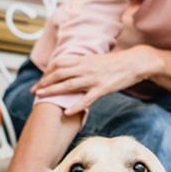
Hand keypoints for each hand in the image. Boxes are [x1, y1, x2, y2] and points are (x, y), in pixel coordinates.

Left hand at [32, 46, 161, 115]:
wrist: (135, 62)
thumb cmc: (116, 63)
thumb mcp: (96, 60)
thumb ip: (83, 65)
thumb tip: (72, 70)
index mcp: (83, 60)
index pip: (59, 63)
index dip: (47, 72)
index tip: (40, 80)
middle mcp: (85, 68)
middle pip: (59, 74)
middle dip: (45, 82)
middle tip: (34, 91)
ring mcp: (93, 79)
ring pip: (68, 85)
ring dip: (53, 91)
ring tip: (41, 97)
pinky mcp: (103, 89)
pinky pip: (87, 99)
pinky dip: (76, 105)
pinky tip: (67, 112)